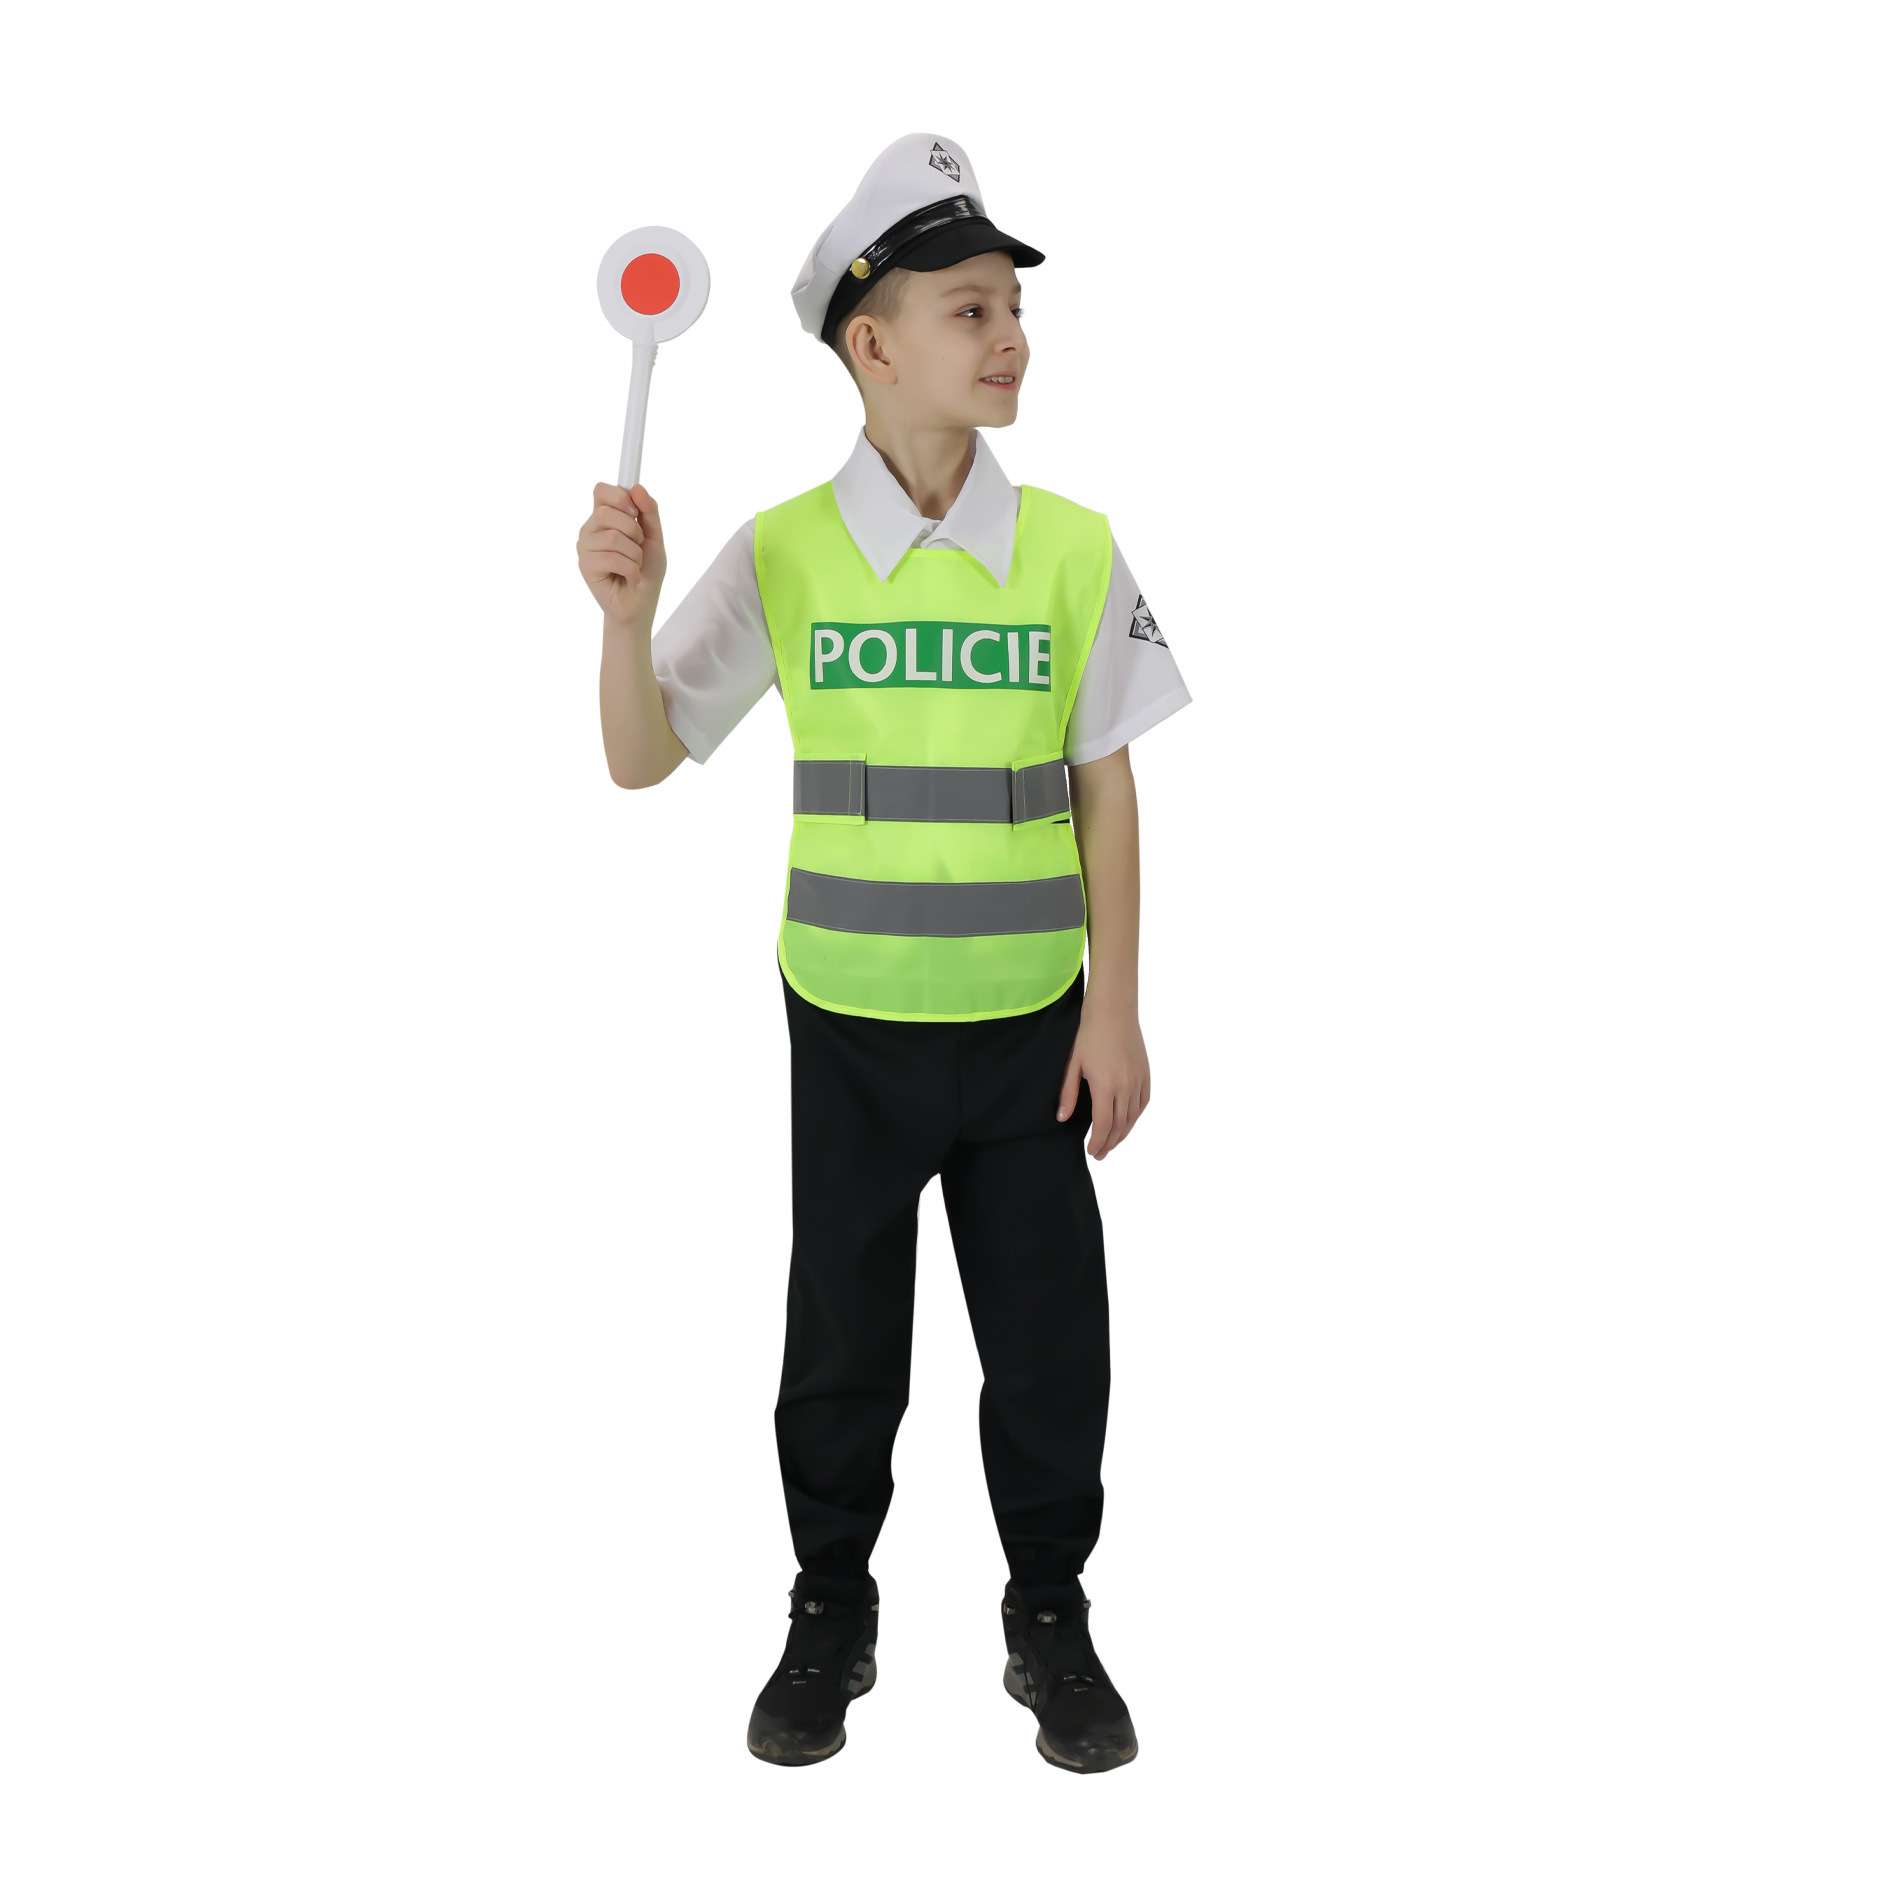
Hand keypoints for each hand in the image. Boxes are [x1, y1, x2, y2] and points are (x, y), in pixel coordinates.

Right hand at [578, 482, 666, 625]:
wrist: (642, 604)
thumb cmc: (647, 571)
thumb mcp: (654, 538)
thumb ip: (649, 512)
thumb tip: (637, 487)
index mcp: (604, 517)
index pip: (600, 490)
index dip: (618, 496)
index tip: (634, 511)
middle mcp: (591, 529)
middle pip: (605, 512)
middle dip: (633, 530)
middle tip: (638, 547)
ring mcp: (585, 547)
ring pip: (612, 537)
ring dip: (635, 554)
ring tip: (635, 565)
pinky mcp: (586, 566)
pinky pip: (613, 558)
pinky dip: (631, 569)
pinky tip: (630, 577)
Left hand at [1057, 996, 1150, 1158]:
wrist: (1113, 1011)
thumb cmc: (1089, 1034)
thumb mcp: (1073, 1064)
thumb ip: (1068, 1093)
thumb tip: (1062, 1118)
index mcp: (1105, 1085)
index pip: (1103, 1124)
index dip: (1098, 1142)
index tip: (1092, 1151)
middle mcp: (1125, 1086)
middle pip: (1119, 1125)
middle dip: (1109, 1143)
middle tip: (1100, 1154)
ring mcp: (1138, 1080)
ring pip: (1133, 1117)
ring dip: (1123, 1133)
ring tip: (1112, 1143)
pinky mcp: (1145, 1073)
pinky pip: (1143, 1102)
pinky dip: (1136, 1116)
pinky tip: (1128, 1122)